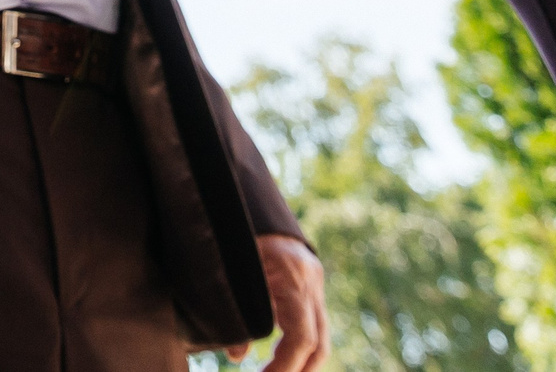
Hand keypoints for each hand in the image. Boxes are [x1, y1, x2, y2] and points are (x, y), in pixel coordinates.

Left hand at [231, 235, 328, 371]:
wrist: (254, 200)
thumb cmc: (238, 229)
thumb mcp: (234, 265)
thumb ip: (236, 309)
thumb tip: (236, 356)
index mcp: (293, 276)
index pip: (301, 337)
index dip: (285, 366)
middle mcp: (311, 282)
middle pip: (319, 344)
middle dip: (299, 370)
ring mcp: (315, 284)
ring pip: (321, 338)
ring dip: (303, 364)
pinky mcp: (311, 286)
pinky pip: (313, 325)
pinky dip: (301, 347)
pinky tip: (282, 360)